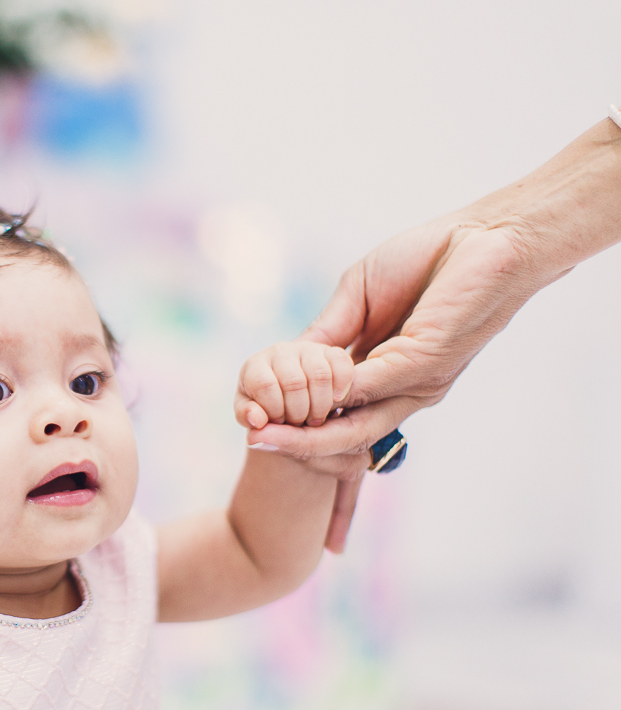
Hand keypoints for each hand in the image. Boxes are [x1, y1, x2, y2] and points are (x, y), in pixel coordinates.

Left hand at [236, 341, 353, 429]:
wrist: (288, 402)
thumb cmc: (266, 410)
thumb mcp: (252, 415)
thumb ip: (250, 417)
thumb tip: (256, 420)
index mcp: (255, 366)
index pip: (264, 385)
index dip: (274, 410)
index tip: (279, 423)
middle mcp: (280, 351)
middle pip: (293, 383)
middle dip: (298, 413)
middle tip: (299, 425)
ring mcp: (307, 349)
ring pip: (319, 375)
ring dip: (320, 406)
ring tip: (314, 420)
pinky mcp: (331, 352)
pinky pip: (341, 362)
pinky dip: (342, 385)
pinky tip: (336, 401)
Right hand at [245, 221, 531, 551]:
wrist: (488, 234)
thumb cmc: (427, 258)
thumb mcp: (356, 297)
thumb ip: (326, 332)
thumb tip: (289, 359)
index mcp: (384, 375)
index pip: (336, 415)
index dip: (298, 426)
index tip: (254, 424)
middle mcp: (403, 390)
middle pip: (344, 435)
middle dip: (296, 444)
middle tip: (253, 443)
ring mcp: (416, 382)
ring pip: (356, 424)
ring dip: (308, 435)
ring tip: (265, 436)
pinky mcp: (426, 362)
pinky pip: (371, 386)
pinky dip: (335, 395)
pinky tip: (305, 395)